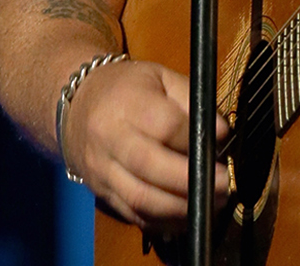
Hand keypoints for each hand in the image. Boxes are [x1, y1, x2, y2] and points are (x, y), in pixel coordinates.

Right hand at [60, 57, 233, 233]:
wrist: (75, 106)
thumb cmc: (125, 89)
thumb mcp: (160, 77)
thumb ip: (192, 100)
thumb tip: (222, 132)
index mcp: (127, 105)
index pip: (165, 127)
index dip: (195, 140)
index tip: (218, 145)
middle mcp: (110, 140)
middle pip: (152, 168)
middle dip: (192, 182)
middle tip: (224, 186)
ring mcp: (102, 171)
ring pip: (141, 199)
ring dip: (181, 209)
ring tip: (210, 205)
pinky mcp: (102, 193)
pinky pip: (134, 215)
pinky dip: (164, 222)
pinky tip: (187, 217)